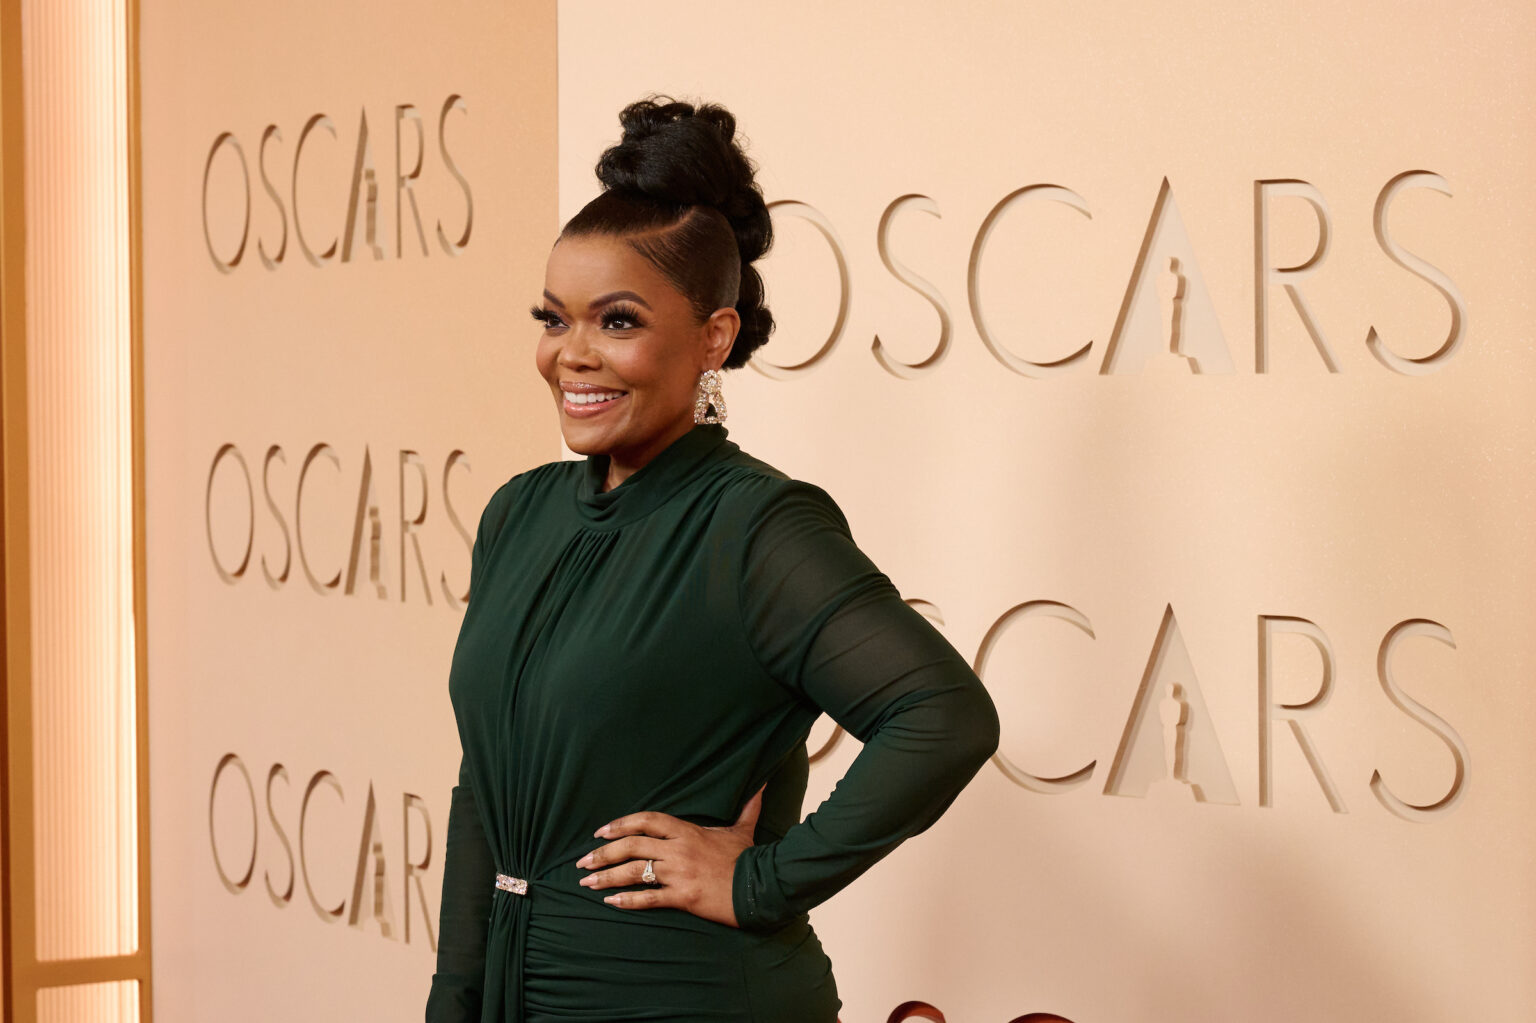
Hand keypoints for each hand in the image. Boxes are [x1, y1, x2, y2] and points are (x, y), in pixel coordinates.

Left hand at [575, 785, 764, 926]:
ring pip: (634, 872)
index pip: (646, 820)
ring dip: (606, 876)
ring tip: (587, 883)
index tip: (601, 832)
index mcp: (687, 831)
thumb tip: (762, 784)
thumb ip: (747, 807)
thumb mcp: (744, 830)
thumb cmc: (749, 858)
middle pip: (631, 846)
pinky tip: (611, 902)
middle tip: (583, 861)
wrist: (762, 887)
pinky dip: (627, 900)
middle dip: (603, 853)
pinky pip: (648, 898)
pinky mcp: (683, 897)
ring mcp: (679, 873)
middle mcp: (678, 849)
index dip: (620, 824)